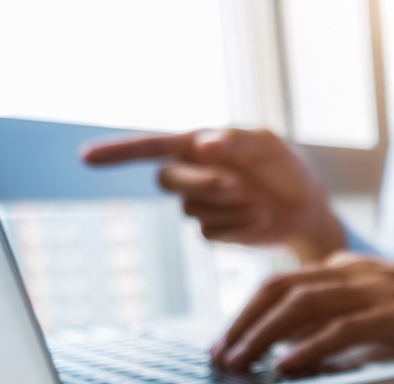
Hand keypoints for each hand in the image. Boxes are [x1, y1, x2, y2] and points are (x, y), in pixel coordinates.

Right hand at [81, 128, 343, 260]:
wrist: (306, 207)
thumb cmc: (285, 167)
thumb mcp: (267, 145)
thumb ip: (237, 140)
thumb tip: (203, 144)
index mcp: (195, 146)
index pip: (148, 148)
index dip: (116, 153)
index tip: (86, 159)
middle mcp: (192, 175)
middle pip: (167, 180)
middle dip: (201, 184)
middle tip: (238, 187)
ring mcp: (200, 206)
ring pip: (191, 210)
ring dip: (229, 208)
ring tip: (263, 205)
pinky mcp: (214, 231)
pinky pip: (210, 233)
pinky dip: (237, 227)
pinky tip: (260, 219)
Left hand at [210, 254, 393, 372]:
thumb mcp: (380, 302)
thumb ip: (340, 314)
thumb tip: (294, 340)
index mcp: (347, 268)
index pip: (281, 282)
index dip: (246, 311)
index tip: (226, 340)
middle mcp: (352, 272)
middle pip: (279, 289)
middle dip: (242, 323)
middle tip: (220, 355)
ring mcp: (372, 291)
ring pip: (301, 305)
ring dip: (262, 336)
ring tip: (240, 363)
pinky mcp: (393, 313)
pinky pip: (340, 328)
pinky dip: (308, 346)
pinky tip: (286, 365)